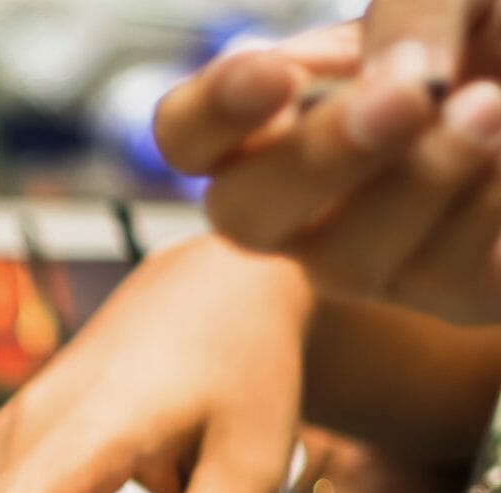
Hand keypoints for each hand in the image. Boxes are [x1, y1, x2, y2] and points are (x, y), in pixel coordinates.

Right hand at [157, 15, 500, 321]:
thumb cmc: (496, 34)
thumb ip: (412, 15)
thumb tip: (398, 84)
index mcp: (276, 118)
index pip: (189, 134)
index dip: (213, 113)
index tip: (272, 75)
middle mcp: (299, 202)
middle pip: (241, 216)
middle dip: (318, 159)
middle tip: (409, 95)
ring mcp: (367, 259)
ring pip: (342, 261)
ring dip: (420, 181)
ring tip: (490, 106)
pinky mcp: (454, 296)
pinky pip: (445, 279)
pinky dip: (484, 207)